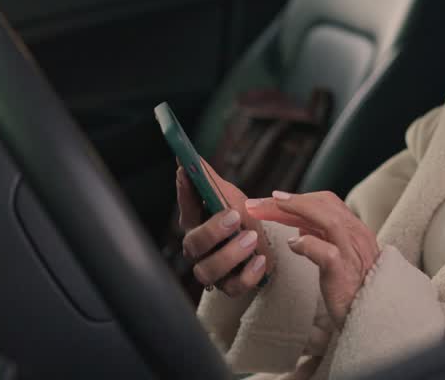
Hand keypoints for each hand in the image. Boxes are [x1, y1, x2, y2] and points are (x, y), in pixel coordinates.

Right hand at [176, 159, 273, 296]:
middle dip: (213, 231)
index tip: (187, 172)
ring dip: (230, 254)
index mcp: (195, 221)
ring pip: (208, 270)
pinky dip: (248, 276)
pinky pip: (234, 287)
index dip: (184, 190)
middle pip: (193, 244)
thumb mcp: (228, 195)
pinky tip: (260, 261)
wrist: (261, 244)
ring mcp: (212, 268)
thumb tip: (189, 156)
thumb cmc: (238, 218)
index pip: (185, 204)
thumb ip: (209, 179)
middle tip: (234, 216)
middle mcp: (198, 248)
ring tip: (251, 239)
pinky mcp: (230, 285)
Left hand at [247, 191, 379, 328]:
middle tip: (258, 203)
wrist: (372, 316)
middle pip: (324, 204)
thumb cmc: (352, 289)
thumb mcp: (341, 257)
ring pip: (328, 219)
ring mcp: (352, 252)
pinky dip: (306, 243)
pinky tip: (292, 245)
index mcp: (356, 230)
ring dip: (297, 209)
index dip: (299, 199)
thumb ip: (324, 239)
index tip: (273, 200)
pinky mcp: (344, 272)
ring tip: (271, 209)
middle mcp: (357, 236)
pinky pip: (326, 251)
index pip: (327, 202)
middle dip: (290, 200)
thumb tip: (300, 226)